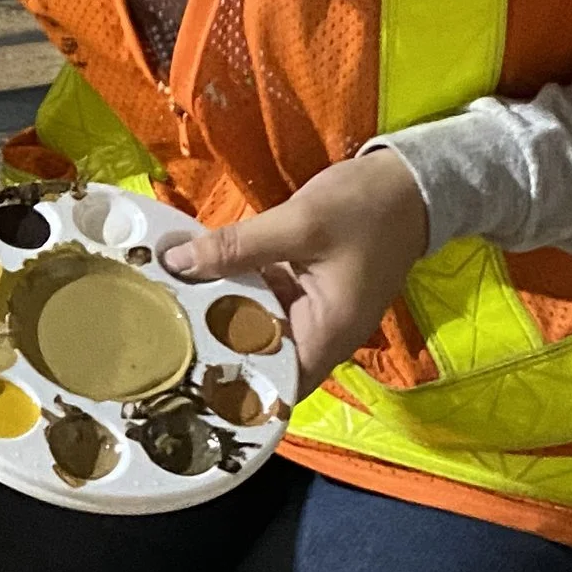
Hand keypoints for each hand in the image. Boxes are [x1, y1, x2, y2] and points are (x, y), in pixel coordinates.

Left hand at [158, 151, 430, 395]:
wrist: (411, 183)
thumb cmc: (367, 208)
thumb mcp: (300, 223)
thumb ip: (237, 247)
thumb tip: (176, 263)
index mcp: (326, 335)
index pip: (275, 388)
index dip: (230, 388)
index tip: (182, 377)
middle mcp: (319, 335)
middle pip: (259, 358)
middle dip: (213, 346)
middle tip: (160, 335)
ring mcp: (312, 314)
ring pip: (256, 328)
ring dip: (219, 315)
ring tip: (166, 308)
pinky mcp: (305, 292)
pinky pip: (264, 303)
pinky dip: (236, 292)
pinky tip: (199, 278)